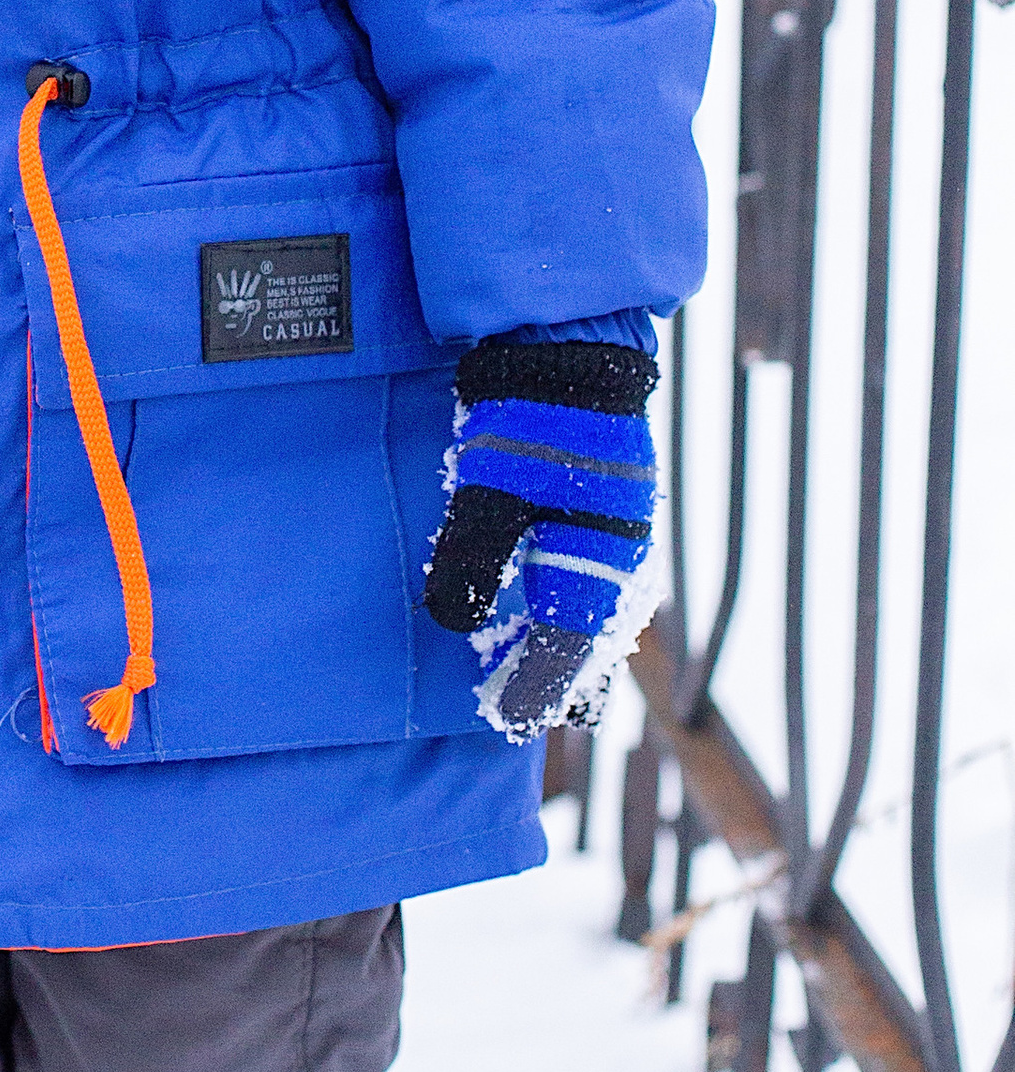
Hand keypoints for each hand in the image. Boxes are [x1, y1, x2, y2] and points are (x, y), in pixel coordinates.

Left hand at [422, 336, 659, 733]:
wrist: (572, 352)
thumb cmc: (532, 421)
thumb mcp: (490, 489)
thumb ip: (473, 558)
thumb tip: (453, 624)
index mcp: (598, 562)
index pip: (565, 649)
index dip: (533, 688)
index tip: (505, 718)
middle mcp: (618, 557)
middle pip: (589, 639)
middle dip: (555, 679)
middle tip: (522, 714)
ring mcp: (616, 534)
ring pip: (597, 611)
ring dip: (567, 645)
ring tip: (543, 678)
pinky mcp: (605, 512)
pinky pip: (594, 579)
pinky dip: (572, 607)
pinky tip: (552, 611)